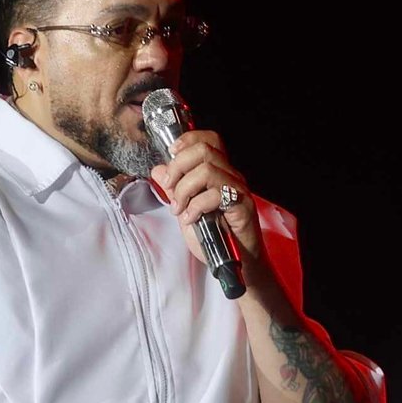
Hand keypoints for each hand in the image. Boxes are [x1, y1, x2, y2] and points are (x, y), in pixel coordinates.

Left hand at [149, 130, 263, 263]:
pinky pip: (215, 194)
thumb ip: (174, 190)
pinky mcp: (243, 206)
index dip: (187, 140)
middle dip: (178, 167)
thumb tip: (159, 170)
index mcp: (219, 172)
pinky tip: (191, 219)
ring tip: (180, 208)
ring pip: (207, 170)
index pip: (207, 140)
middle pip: (203, 150)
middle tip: (170, 187)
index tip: (171, 155)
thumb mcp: (186, 210)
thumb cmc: (216, 237)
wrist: (239, 262)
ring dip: (185, 189)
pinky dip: (196, 206)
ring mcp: (238, 190)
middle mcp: (230, 176)